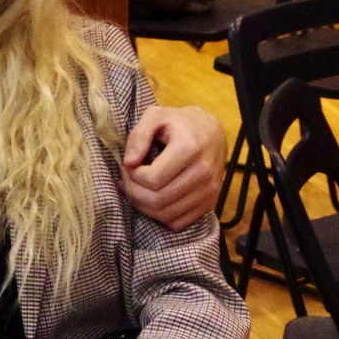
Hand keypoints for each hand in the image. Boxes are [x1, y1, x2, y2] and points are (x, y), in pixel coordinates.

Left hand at [121, 105, 226, 230]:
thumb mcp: (155, 116)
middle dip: (134, 193)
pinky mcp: (210, 203)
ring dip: (144, 206)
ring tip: (137, 189)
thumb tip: (128, 162)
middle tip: (127, 180)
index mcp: (190, 149)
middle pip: (158, 200)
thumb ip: (139, 135)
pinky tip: (154, 199)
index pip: (153, 179)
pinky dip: (161, 216)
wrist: (211, 132)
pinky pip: (179, 223)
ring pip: (167, 215)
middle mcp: (203, 172)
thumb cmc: (178, 124)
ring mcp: (210, 191)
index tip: (128, 166)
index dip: (132, 176)